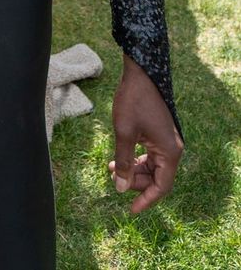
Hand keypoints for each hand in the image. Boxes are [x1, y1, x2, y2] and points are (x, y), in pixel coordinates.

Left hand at [109, 56, 182, 212]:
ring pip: (152, 167)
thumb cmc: (133, 101)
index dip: (146, 199)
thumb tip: (120, 188)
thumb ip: (124, 162)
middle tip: (113, 176)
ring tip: (111, 167)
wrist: (140, 73)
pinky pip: (150, 155)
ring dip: (133, 170)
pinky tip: (119, 157)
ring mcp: (167, 141)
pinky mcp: (159, 134)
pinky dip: (135, 159)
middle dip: (135, 181)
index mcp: (170, 152)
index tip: (130, 210)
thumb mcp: (124, 133)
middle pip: (156, 177)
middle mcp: (173, 149)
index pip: (161, 186)